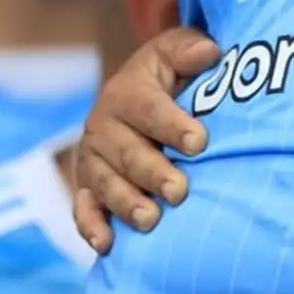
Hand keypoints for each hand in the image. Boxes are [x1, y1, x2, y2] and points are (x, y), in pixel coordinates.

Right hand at [71, 26, 218, 254]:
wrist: (138, 92)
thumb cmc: (167, 72)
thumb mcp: (175, 51)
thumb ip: (189, 49)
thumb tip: (209, 51)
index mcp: (126, 91)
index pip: (148, 109)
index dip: (173, 125)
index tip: (200, 142)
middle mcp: (102, 125)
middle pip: (127, 153)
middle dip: (153, 172)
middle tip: (180, 191)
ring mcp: (92, 158)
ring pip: (106, 183)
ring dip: (126, 202)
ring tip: (151, 219)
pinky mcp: (86, 184)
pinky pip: (83, 207)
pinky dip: (91, 226)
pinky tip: (107, 244)